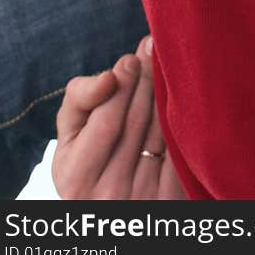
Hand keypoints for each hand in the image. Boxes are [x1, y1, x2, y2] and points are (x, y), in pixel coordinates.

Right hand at [53, 37, 185, 200]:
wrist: (114, 205)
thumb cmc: (89, 157)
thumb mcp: (70, 135)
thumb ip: (79, 99)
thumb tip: (112, 73)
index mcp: (75, 177)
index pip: (106, 121)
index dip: (121, 85)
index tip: (129, 59)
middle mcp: (108, 193)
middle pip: (136, 122)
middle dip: (145, 78)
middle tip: (151, 49)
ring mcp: (142, 198)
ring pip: (162, 131)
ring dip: (166, 91)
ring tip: (166, 63)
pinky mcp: (170, 199)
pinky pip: (181, 149)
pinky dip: (184, 117)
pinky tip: (184, 94)